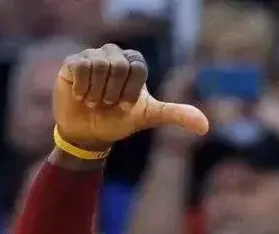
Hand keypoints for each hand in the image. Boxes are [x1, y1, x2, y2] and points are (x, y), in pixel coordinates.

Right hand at [54, 44, 208, 150]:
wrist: (90, 133)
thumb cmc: (120, 120)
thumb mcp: (150, 117)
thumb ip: (177, 115)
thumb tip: (205, 126)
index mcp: (134, 62)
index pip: (138, 68)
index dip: (131, 90)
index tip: (125, 104)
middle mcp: (114, 54)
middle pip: (119, 64)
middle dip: (114, 91)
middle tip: (109, 103)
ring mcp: (92, 57)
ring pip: (99, 65)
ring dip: (98, 92)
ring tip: (95, 101)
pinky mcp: (72, 62)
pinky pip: (80, 66)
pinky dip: (83, 87)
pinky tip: (82, 96)